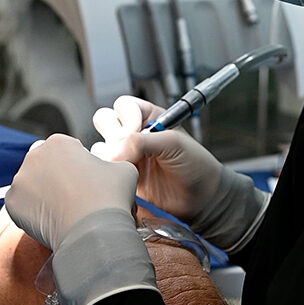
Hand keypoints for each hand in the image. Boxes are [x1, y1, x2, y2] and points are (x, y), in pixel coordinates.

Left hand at [6, 134, 157, 304]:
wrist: (93, 231)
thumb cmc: (109, 196)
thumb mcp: (124, 168)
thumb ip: (112, 162)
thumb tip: (108, 171)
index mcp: (59, 142)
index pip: (66, 148)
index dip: (78, 162)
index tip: (87, 178)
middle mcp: (34, 155)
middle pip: (45, 162)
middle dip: (56, 174)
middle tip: (73, 194)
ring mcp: (20, 179)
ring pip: (31, 182)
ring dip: (43, 191)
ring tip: (64, 209)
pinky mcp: (12, 203)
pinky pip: (22, 204)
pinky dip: (33, 211)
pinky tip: (51, 219)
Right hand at [92, 96, 269, 251]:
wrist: (202, 199)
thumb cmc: (196, 165)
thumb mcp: (173, 144)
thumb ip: (143, 141)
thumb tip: (113, 151)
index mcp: (149, 117)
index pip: (123, 105)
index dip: (126, 118)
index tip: (135, 133)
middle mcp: (135, 133)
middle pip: (105, 121)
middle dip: (113, 136)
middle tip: (128, 153)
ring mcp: (128, 155)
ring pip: (101, 146)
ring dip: (109, 156)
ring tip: (129, 169)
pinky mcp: (123, 176)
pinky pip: (104, 170)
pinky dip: (108, 173)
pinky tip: (124, 180)